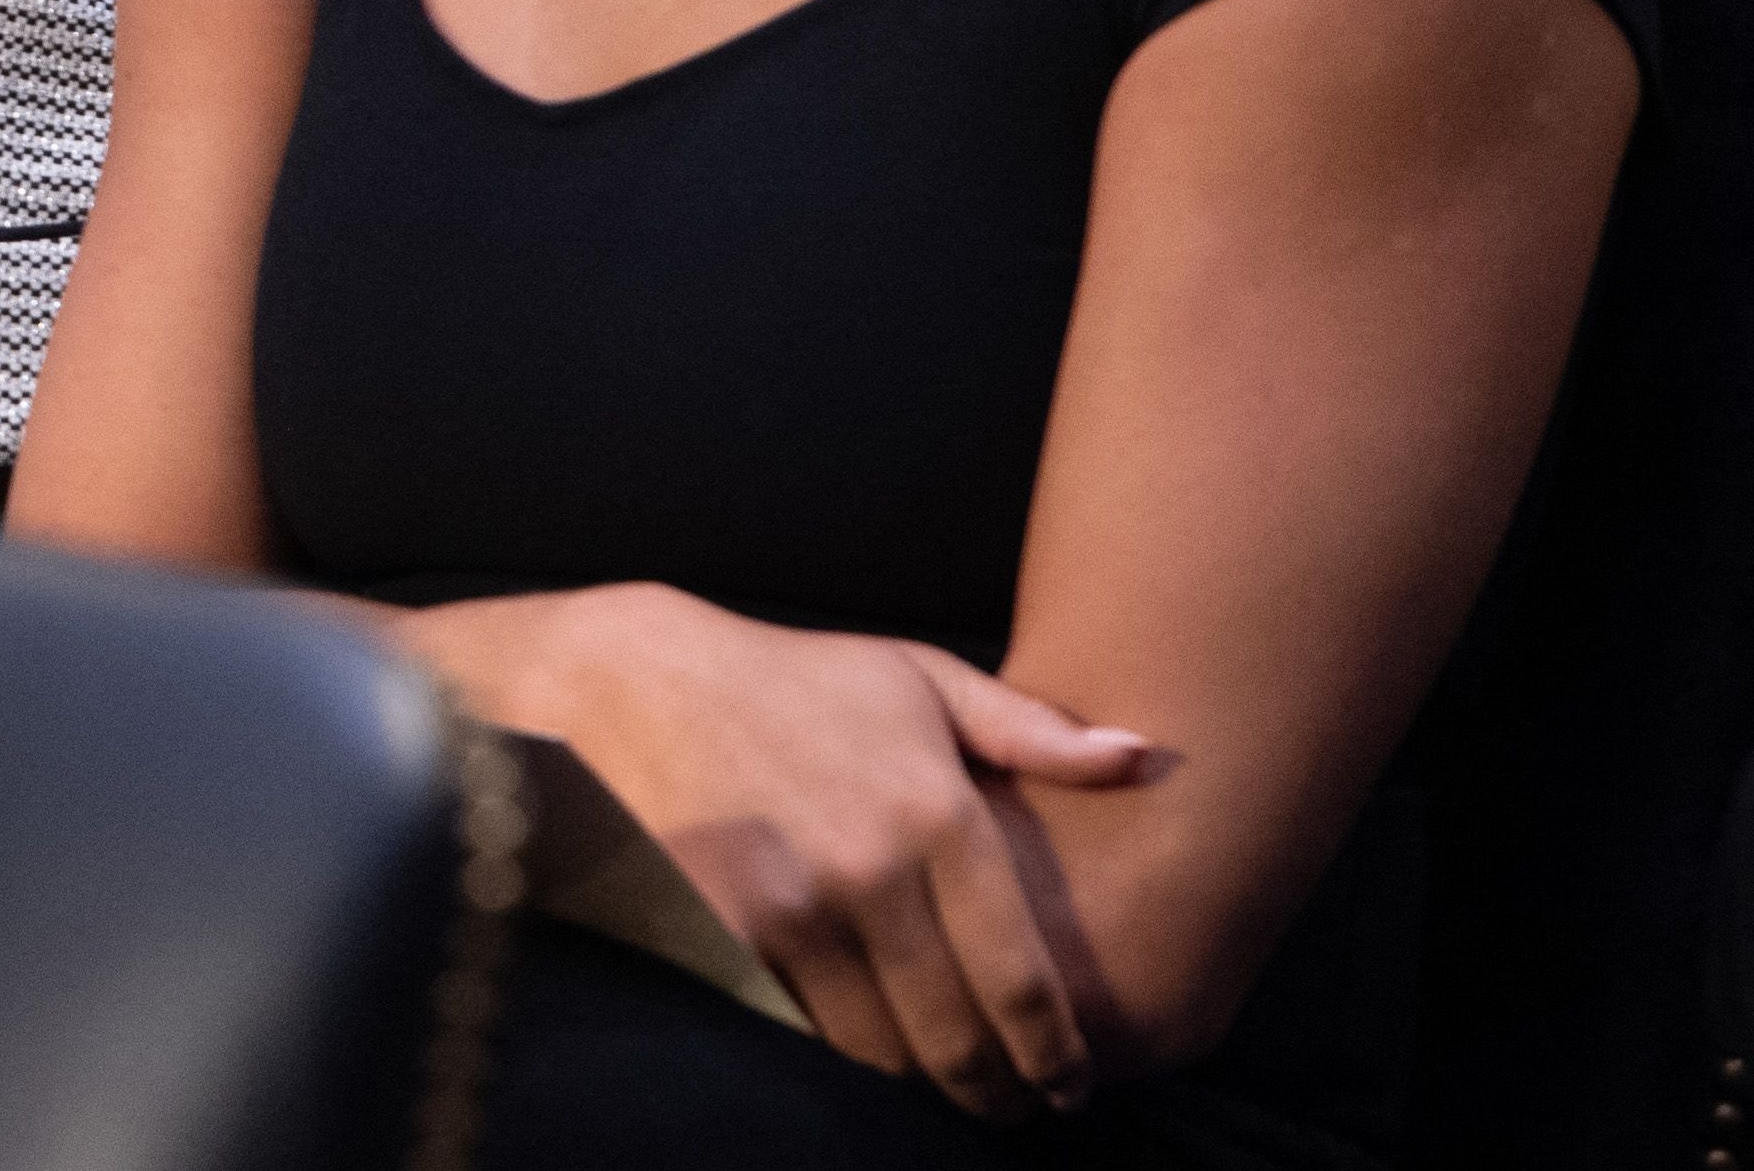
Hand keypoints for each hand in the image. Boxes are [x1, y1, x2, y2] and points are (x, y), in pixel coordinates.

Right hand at [413, 581, 1158, 1118]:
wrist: (638, 681)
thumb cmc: (794, 679)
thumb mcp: (919, 678)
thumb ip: (1033, 729)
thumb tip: (1146, 756)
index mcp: (941, 814)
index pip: (1022, 982)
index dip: (1057, 1056)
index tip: (1073, 1087)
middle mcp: (877, 870)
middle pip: (959, 1037)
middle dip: (997, 1090)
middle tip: (1014, 1106)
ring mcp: (798, 907)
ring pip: (883, 1047)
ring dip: (920, 1076)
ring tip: (942, 1077)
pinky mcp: (732, 930)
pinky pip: (808, 1024)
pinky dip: (843, 1043)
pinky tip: (865, 1038)